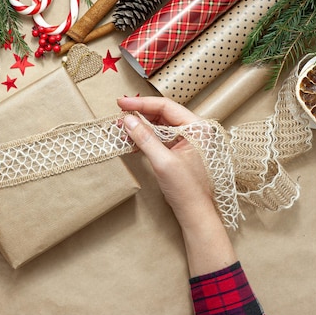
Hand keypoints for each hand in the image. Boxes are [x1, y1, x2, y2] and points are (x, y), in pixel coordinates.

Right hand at [117, 96, 211, 225]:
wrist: (194, 211)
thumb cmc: (187, 189)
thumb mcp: (163, 161)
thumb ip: (145, 138)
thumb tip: (129, 120)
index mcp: (196, 127)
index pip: (165, 107)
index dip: (141, 104)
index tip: (122, 103)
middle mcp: (191, 130)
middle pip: (160, 113)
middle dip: (138, 113)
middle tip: (119, 113)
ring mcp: (184, 139)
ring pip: (157, 125)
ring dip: (139, 126)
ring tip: (121, 126)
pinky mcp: (176, 149)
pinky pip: (157, 136)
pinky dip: (142, 137)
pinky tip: (130, 139)